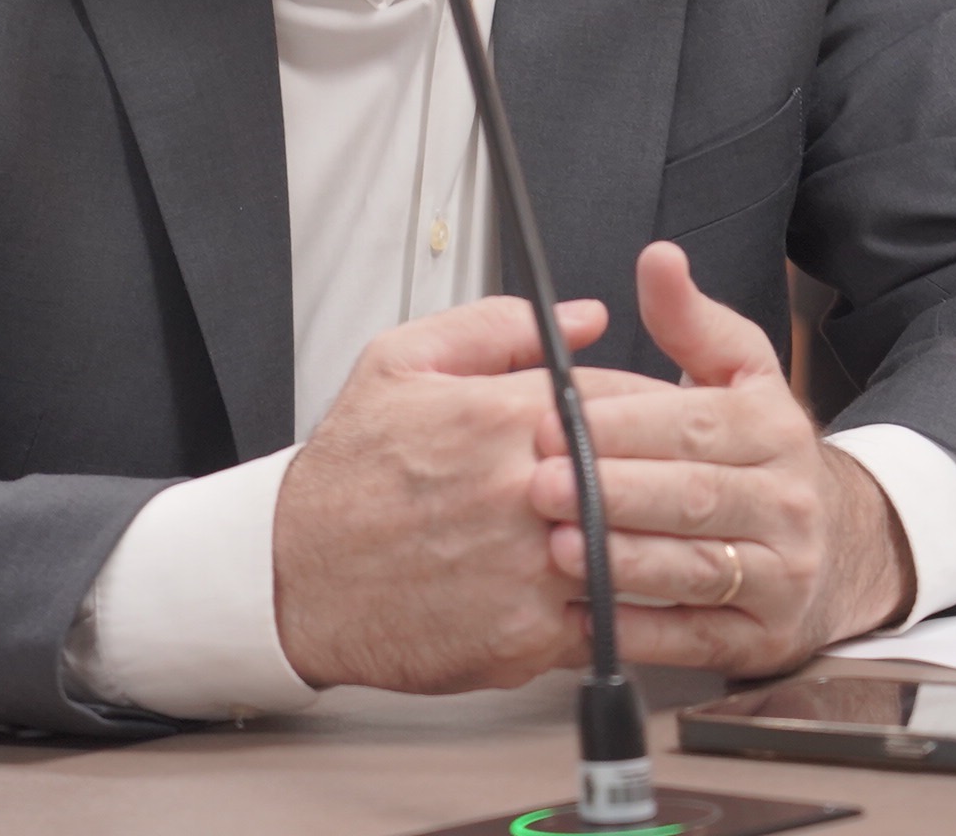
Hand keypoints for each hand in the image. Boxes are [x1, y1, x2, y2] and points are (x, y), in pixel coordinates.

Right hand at [275, 291, 657, 691]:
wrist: (294, 577)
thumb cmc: (347, 476)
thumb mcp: (400, 362)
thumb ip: (498, 326)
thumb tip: (585, 318)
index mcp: (500, 415)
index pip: (627, 397)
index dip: (650, 407)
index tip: (647, 420)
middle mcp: (522, 491)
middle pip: (648, 472)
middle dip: (661, 472)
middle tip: (656, 475)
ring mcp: (530, 568)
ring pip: (639, 548)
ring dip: (646, 539)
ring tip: (626, 531)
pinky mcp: (529, 637)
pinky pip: (609, 618)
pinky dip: (612, 604)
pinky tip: (590, 586)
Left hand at [531, 243, 912, 677]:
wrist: (841, 545)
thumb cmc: (759, 455)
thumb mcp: (740, 375)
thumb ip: (690, 320)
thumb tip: (658, 260)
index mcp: (772, 431)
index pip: (694, 424)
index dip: (622, 425)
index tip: (556, 420)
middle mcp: (785, 503)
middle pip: (693, 497)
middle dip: (612, 491)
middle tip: (541, 484)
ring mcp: (780, 575)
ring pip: (696, 570)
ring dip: (622, 560)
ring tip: (557, 546)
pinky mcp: (762, 637)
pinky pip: (696, 636)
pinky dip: (641, 629)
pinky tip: (588, 614)